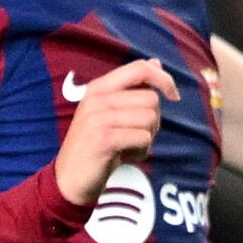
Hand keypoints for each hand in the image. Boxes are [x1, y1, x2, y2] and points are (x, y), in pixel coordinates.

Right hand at [52, 59, 176, 209]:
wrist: (69, 179)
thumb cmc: (95, 145)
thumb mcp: (109, 111)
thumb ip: (131, 88)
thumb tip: (156, 63)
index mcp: (98, 88)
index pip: (140, 68)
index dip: (163, 79)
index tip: (173, 96)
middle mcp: (97, 99)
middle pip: (151, 99)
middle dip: (154, 121)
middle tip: (136, 135)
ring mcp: (98, 118)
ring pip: (150, 119)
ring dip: (147, 138)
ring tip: (129, 146)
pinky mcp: (104, 139)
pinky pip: (143, 138)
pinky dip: (141, 151)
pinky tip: (126, 157)